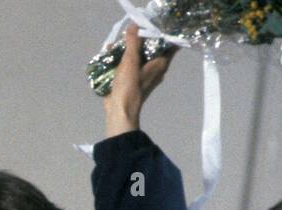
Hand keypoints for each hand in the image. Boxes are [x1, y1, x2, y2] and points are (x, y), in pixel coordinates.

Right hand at [103, 23, 176, 138]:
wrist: (120, 111)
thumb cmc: (130, 86)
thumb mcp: (131, 61)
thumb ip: (133, 42)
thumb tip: (134, 25)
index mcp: (161, 64)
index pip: (168, 44)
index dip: (160, 33)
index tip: (148, 28)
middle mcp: (156, 70)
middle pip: (152, 49)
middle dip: (141, 40)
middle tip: (131, 33)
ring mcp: (144, 77)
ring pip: (140, 58)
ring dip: (130, 50)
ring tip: (120, 44)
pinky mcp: (133, 82)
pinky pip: (131, 67)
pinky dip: (124, 61)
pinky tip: (113, 57)